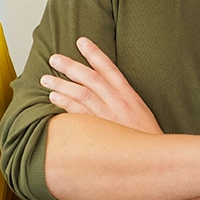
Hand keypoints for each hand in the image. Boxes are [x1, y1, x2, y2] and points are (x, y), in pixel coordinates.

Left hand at [40, 37, 160, 133]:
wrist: (153, 159)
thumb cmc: (145, 137)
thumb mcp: (140, 111)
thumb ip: (123, 98)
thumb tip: (103, 87)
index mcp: (129, 95)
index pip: (110, 69)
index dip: (94, 54)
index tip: (81, 41)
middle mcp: (118, 103)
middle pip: (91, 78)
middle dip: (71, 66)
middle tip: (54, 58)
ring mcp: (108, 117)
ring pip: (81, 94)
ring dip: (61, 85)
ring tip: (46, 79)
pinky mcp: (99, 132)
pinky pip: (78, 115)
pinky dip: (64, 105)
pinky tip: (53, 98)